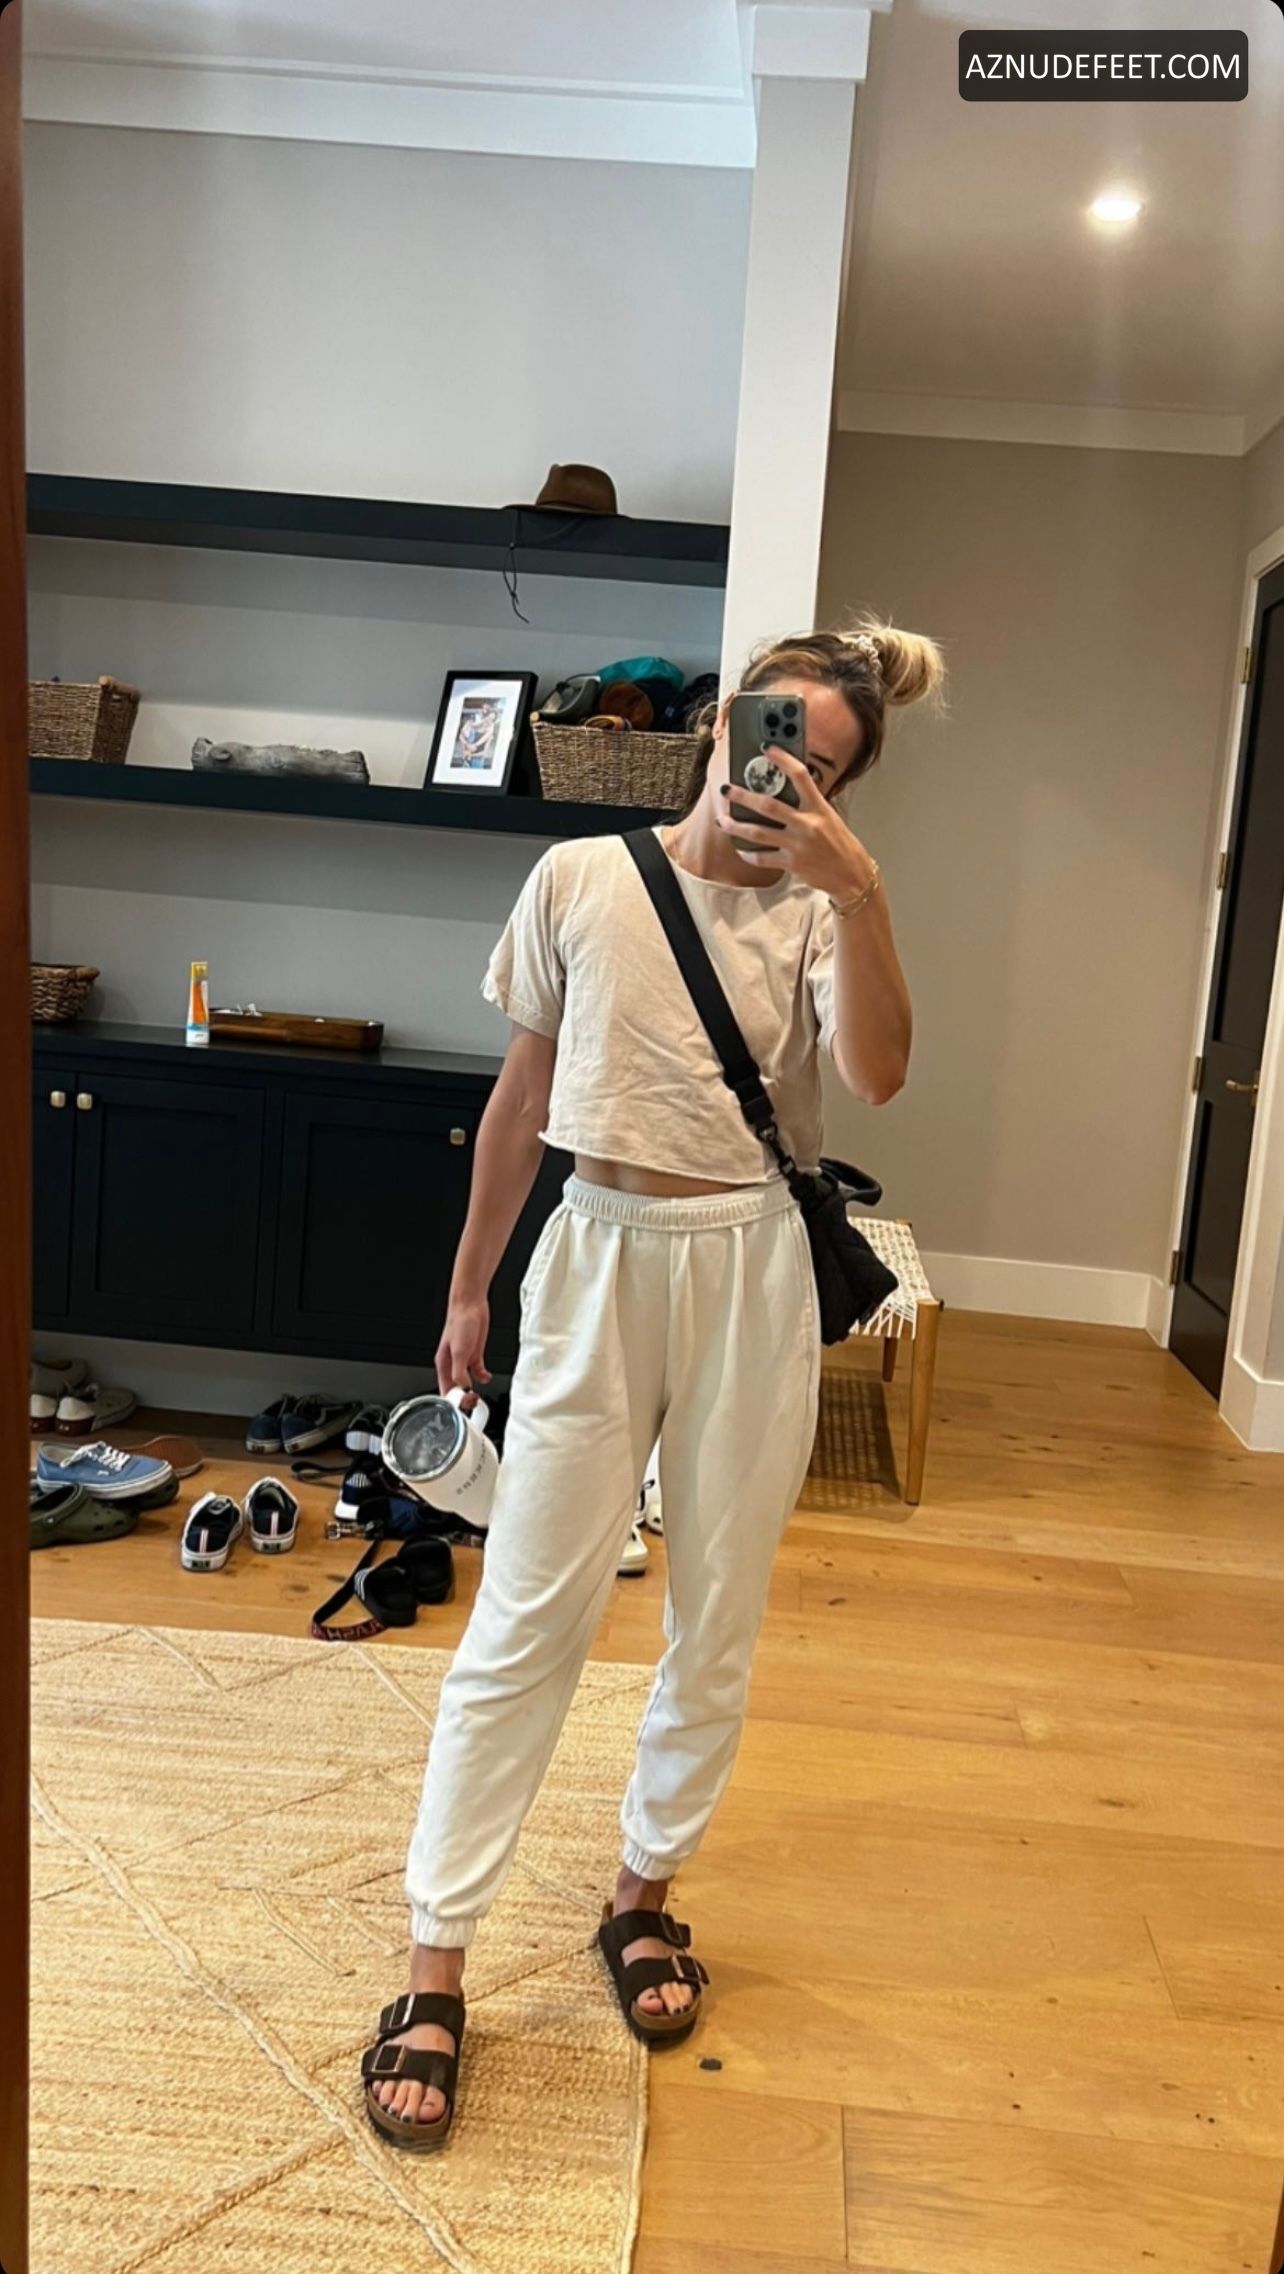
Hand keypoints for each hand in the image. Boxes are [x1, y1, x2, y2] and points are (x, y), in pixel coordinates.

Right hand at [434, 1296, 490, 1397]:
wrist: (471, 1306)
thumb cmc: (459, 1323)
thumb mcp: (459, 1351)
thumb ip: (459, 1371)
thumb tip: (464, 1387)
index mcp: (443, 1364)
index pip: (444, 1389)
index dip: (453, 1399)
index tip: (463, 1403)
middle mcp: (452, 1364)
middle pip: (456, 1388)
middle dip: (464, 1396)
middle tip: (473, 1400)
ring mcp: (464, 1360)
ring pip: (467, 1382)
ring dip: (474, 1388)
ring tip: (479, 1393)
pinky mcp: (475, 1355)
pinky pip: (479, 1372)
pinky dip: (484, 1377)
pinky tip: (487, 1376)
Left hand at [716, 749, 877, 900]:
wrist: (851, 875)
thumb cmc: (839, 844)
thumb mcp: (828, 817)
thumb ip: (808, 804)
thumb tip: (782, 790)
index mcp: (819, 807)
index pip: (800, 776)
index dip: (782, 759)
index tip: (767, 748)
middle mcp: (807, 824)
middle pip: (768, 805)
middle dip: (743, 796)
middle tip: (727, 789)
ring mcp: (798, 845)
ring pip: (758, 832)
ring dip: (735, 826)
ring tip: (721, 820)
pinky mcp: (791, 863)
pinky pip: (762, 858)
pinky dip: (748, 853)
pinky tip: (740, 848)